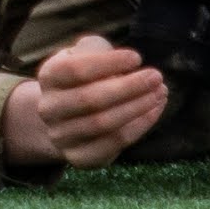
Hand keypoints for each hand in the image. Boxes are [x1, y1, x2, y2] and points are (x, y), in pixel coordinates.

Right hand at [0, 33, 171, 169]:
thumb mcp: (86, 54)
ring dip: (138, 107)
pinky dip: (139, 126)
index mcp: (48, 77)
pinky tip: (154, 110)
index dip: (108, 63)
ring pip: (103, 123)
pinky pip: (113, 143)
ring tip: (161, 92)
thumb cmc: (85, 77)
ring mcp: (61, 136)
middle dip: (129, 87)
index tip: (136, 58)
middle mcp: (49, 108)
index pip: (75, 70)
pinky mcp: (79, 157)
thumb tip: (127, 64)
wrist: (67, 117)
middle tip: (156, 77)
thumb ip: (100, 51)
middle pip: (90, 99)